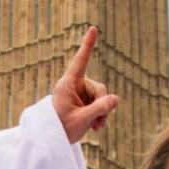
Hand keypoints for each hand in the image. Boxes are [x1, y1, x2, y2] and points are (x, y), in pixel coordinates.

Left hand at [51, 26, 117, 141]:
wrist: (53, 139)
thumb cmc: (61, 128)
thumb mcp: (82, 120)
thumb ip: (99, 109)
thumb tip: (115, 99)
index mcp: (67, 84)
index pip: (80, 61)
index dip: (87, 45)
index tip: (93, 28)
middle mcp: (74, 85)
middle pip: (99, 88)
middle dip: (102, 105)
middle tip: (98, 124)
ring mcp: (80, 92)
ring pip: (101, 97)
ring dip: (102, 113)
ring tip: (96, 127)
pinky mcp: (84, 100)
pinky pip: (100, 103)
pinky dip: (101, 114)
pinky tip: (96, 126)